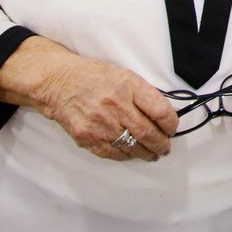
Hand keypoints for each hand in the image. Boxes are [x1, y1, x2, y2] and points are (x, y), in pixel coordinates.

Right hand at [0, 39, 178, 162]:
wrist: (59, 83)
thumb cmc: (94, 77)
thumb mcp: (124, 75)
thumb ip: (144, 94)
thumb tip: (164, 114)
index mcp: (129, 86)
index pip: (160, 110)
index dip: (171, 124)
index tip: (172, 128)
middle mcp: (116, 105)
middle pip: (148, 133)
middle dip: (162, 144)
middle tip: (166, 147)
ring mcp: (100, 124)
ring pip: (132, 147)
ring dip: (147, 153)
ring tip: (153, 154)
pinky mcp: (87, 138)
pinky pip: (113, 153)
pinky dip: (126, 155)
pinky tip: (132, 153)